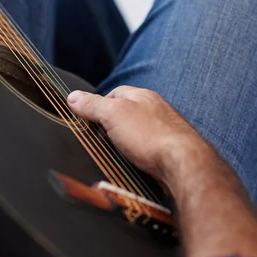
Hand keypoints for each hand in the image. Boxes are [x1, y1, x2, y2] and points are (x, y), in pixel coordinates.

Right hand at [67, 86, 215, 185]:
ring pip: (141, 131)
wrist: (184, 163)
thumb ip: (93, 105)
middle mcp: (157, 110)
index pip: (116, 93)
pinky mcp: (172, 150)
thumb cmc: (151, 135)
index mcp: (143, 96)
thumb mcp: (113, 115)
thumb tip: (72, 96)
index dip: (99, 104)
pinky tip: (136, 162)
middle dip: (114, 124)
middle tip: (101, 138)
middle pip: (129, 112)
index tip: (88, 118)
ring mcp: (167, 130)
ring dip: (128, 140)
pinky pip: (150, 148)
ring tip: (118, 152)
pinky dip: (141, 154)